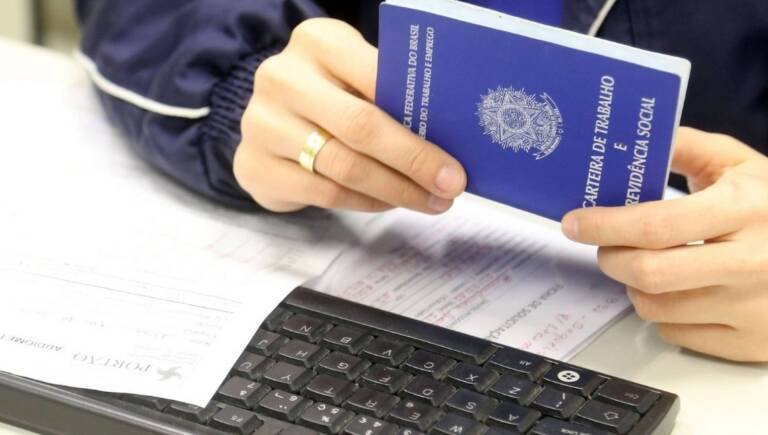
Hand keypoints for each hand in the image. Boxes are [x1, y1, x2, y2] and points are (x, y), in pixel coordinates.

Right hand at [234, 19, 465, 212]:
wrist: (267, 124)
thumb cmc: (328, 97)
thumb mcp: (354, 77)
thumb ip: (389, 94)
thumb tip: (449, 139)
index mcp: (317, 41)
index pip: (376, 78)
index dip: (420, 122)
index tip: (455, 160)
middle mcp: (282, 77)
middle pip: (361, 126)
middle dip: (414, 162)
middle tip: (450, 188)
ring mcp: (261, 123)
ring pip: (345, 166)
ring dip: (395, 190)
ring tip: (429, 202)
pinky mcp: (253, 165)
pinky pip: (324, 192)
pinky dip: (365, 202)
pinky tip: (389, 203)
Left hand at [561, 127, 767, 361]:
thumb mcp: (740, 164)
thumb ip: (685, 148)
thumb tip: (629, 143)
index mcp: (744, 209)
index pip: (656, 225)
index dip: (604, 225)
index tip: (575, 222)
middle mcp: (750, 262)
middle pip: (648, 273)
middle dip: (610, 258)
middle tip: (604, 246)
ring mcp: (751, 308)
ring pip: (655, 308)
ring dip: (633, 286)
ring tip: (643, 264)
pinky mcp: (750, 342)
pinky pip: (677, 334)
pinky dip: (662, 313)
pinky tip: (676, 290)